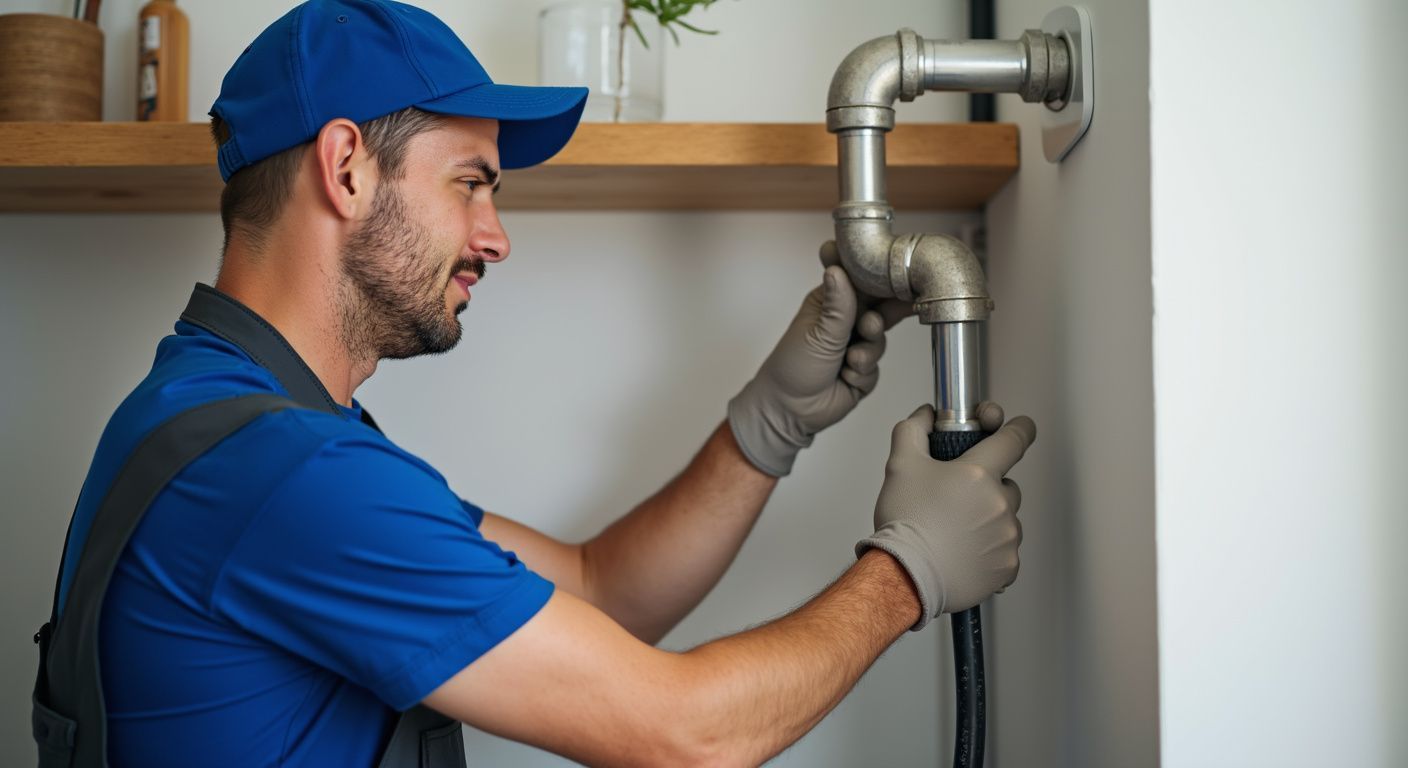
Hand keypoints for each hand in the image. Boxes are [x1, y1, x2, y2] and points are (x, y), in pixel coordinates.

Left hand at [728, 265, 911, 476]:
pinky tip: (845, 378)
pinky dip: (862, 373)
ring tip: (850, 360)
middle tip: (868, 326)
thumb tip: (838, 270)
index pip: (861, 281)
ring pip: (880, 340)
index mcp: (831, 302)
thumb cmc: (792, 366)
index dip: (878, 280)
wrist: (789, 410)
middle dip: (877, 321)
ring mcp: (856, 345)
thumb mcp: (818, 332)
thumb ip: (838, 305)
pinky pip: (878, 366)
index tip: (893, 280)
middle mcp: (846, 321)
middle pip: (879, 309)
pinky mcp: (864, 370)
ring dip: (867, 351)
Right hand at [857, 404, 1035, 629]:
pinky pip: (1005, 551)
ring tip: (954, 531)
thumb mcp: (900, 464)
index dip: (1018, 428)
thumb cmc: (904, 523)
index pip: (1014, 439)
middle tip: (956, 500)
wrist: (904, 576)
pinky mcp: (1007, 567)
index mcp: (979, 473)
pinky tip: (963, 552)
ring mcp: (1007, 537)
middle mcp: (1000, 503)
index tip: (1019, 427)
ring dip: (988, 520)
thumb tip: (926, 415)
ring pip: (1006, 519)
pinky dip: (989, 551)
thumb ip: (914, 430)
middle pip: (1006, 484)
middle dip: (987, 487)